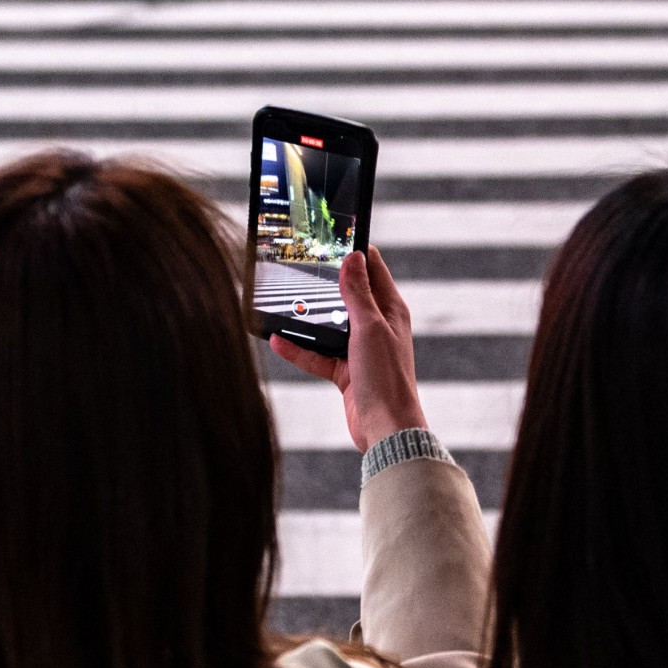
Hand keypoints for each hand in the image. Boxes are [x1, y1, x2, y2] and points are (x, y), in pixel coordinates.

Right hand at [270, 247, 426, 452]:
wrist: (386, 429)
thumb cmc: (386, 378)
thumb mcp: (369, 328)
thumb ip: (358, 293)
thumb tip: (353, 257)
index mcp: (389, 310)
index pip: (373, 269)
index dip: (354, 252)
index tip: (332, 238)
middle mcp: (376, 326)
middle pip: (347, 295)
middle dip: (325, 283)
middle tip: (300, 265)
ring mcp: (360, 349)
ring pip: (328, 325)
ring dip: (308, 318)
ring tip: (283, 303)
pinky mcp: (345, 371)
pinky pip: (318, 354)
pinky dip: (299, 348)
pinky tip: (278, 339)